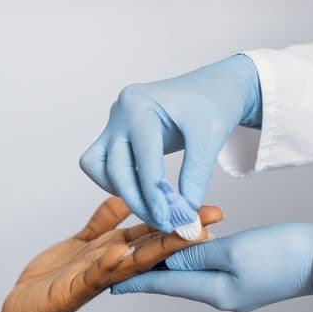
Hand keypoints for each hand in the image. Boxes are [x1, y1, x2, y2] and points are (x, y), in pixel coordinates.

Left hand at [1, 197, 222, 311]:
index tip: (207, 211)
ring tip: (178, 236)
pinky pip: (91, 276)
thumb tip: (125, 198)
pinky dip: (105, 265)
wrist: (25, 309)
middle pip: (151, 249)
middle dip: (180, 235)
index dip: (178, 222)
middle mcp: (112, 267)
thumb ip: (104, 222)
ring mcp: (95, 280)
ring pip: (130, 263)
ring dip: (155, 250)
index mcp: (116, 253)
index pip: (153, 235)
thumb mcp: (83, 243)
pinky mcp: (73, 291)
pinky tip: (118, 253)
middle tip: (209, 223)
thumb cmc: (55, 278)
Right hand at [80, 54, 260, 231]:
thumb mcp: (209, 138)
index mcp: (140, 105)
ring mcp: (115, 122)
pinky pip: (101, 164)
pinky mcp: (116, 133)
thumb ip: (196, 175)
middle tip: (162, 222)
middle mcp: (120, 111)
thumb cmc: (213, 105)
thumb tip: (184, 212)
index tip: (170, 221)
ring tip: (153, 208)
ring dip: (122, 191)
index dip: (155, 196)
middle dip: (137, 200)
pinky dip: (117, 181)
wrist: (212, 89)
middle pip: (114, 168)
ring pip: (99, 167)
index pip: (143, 161)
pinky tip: (144, 192)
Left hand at [111, 223, 312, 311]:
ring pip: (194, 273)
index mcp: (216, 292)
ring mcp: (237, 290)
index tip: (110, 282)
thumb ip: (198, 254)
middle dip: (151, 270)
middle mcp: (223, 296)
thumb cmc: (285, 254)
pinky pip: (212, 270)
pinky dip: (196, 258)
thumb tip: (168, 257)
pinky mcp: (249, 280)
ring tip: (149, 253)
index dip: (137, 280)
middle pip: (177, 280)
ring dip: (173, 262)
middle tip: (123, 262)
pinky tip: (189, 249)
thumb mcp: (235, 251)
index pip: (166, 284)